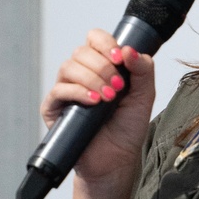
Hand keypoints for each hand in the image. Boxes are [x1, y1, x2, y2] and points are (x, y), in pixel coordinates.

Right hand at [40, 31, 155, 183]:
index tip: (119, 57)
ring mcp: (66, 90)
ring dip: (91, 79)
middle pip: (81, 51)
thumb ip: (143, 70)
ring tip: (108, 98)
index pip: (95, 39)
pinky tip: (93, 102)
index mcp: (101, 66)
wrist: (116, 159)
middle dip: (103, 67)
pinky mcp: (54, 108)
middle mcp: (81, 74)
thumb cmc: (127, 128)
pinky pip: (58, 90)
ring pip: (68, 67)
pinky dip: (77, 92)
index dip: (105, 43)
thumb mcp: (144, 96)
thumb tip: (129, 49)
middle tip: (118, 87)